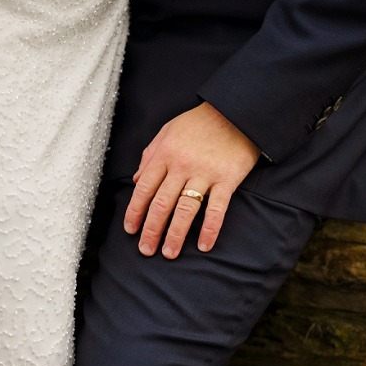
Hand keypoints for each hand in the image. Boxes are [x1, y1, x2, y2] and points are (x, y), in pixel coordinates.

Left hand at [124, 102, 259, 258]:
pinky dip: (209, 229)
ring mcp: (205, 173)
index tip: (130, 230)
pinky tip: (203, 245)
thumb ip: (151, 154)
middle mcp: (182, 166)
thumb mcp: (168, 130)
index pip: (144, 188)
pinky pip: (216, 209)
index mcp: (165, 153)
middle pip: (162, 203)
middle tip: (145, 250)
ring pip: (185, 210)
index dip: (135, 211)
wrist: (236, 111)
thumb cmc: (199, 122)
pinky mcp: (227, 179)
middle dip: (151, 230)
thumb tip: (137, 178)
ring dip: (175, 235)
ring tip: (169, 253)